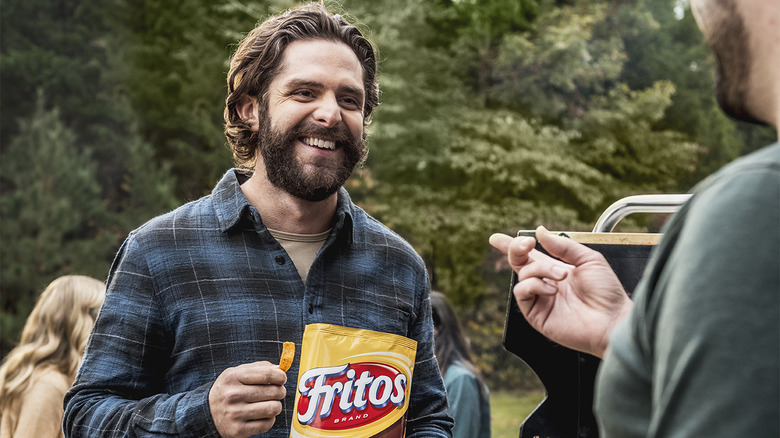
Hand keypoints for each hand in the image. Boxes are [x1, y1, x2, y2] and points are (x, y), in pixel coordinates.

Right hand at [209, 361, 287, 437]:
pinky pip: (267, 424)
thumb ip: (259, 368)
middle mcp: (233, 395)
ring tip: (270, 403)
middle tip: (277, 392)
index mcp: (233, 377)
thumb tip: (280, 369)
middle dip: (280, 391)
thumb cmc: (228, 390)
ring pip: (273, 408)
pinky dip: (269, 419)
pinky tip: (262, 415)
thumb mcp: (237, 373)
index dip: (280, 376)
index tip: (281, 378)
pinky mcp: (238, 430)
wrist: (207, 412)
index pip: (267, 374)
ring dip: (276, 406)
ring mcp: (235, 413)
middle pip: (273, 391)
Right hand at [489, 226, 632, 357]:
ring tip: (562, 276)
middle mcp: (544, 283)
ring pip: (523, 274)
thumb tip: (539, 231)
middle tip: (526, 244)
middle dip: (515, 248)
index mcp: (555, 269)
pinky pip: (522, 292)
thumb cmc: (606, 292)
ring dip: (541, 269)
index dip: (510, 246)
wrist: (612, 319)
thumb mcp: (588, 259)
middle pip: (517, 262)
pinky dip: (535, 285)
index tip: (495, 238)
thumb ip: (563, 245)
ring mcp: (539, 299)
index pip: (527, 256)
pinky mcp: (536, 314)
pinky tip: (552, 290)